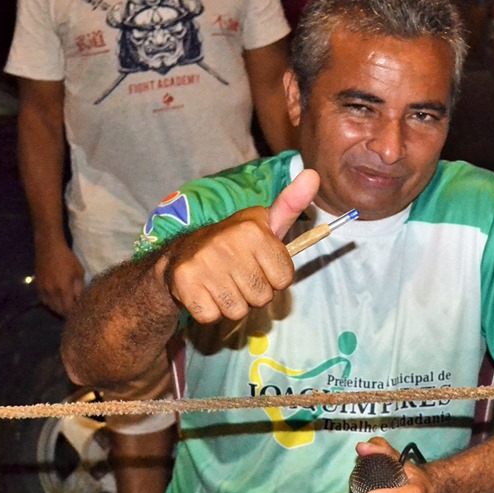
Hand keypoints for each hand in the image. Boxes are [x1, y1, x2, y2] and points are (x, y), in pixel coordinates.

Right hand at [34, 240, 84, 315]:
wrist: (49, 248)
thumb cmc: (67, 259)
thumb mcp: (79, 272)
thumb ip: (79, 288)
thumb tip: (80, 300)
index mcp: (63, 288)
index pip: (68, 308)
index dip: (74, 312)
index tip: (79, 312)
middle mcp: (51, 291)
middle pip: (58, 310)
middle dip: (66, 312)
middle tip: (73, 311)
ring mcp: (42, 289)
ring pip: (50, 306)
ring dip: (57, 308)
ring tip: (65, 306)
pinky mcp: (37, 285)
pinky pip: (43, 300)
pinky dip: (50, 303)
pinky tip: (55, 300)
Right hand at [160, 169, 319, 322]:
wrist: (180, 254)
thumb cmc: (234, 243)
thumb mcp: (263, 223)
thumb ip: (290, 204)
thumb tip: (313, 174)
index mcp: (253, 230)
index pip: (284, 279)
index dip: (273, 278)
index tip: (258, 265)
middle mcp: (228, 243)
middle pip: (262, 298)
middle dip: (253, 293)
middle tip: (238, 276)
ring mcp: (204, 264)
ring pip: (238, 311)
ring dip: (232, 304)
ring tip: (222, 284)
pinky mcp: (185, 284)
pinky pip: (212, 317)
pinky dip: (210, 311)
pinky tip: (205, 292)